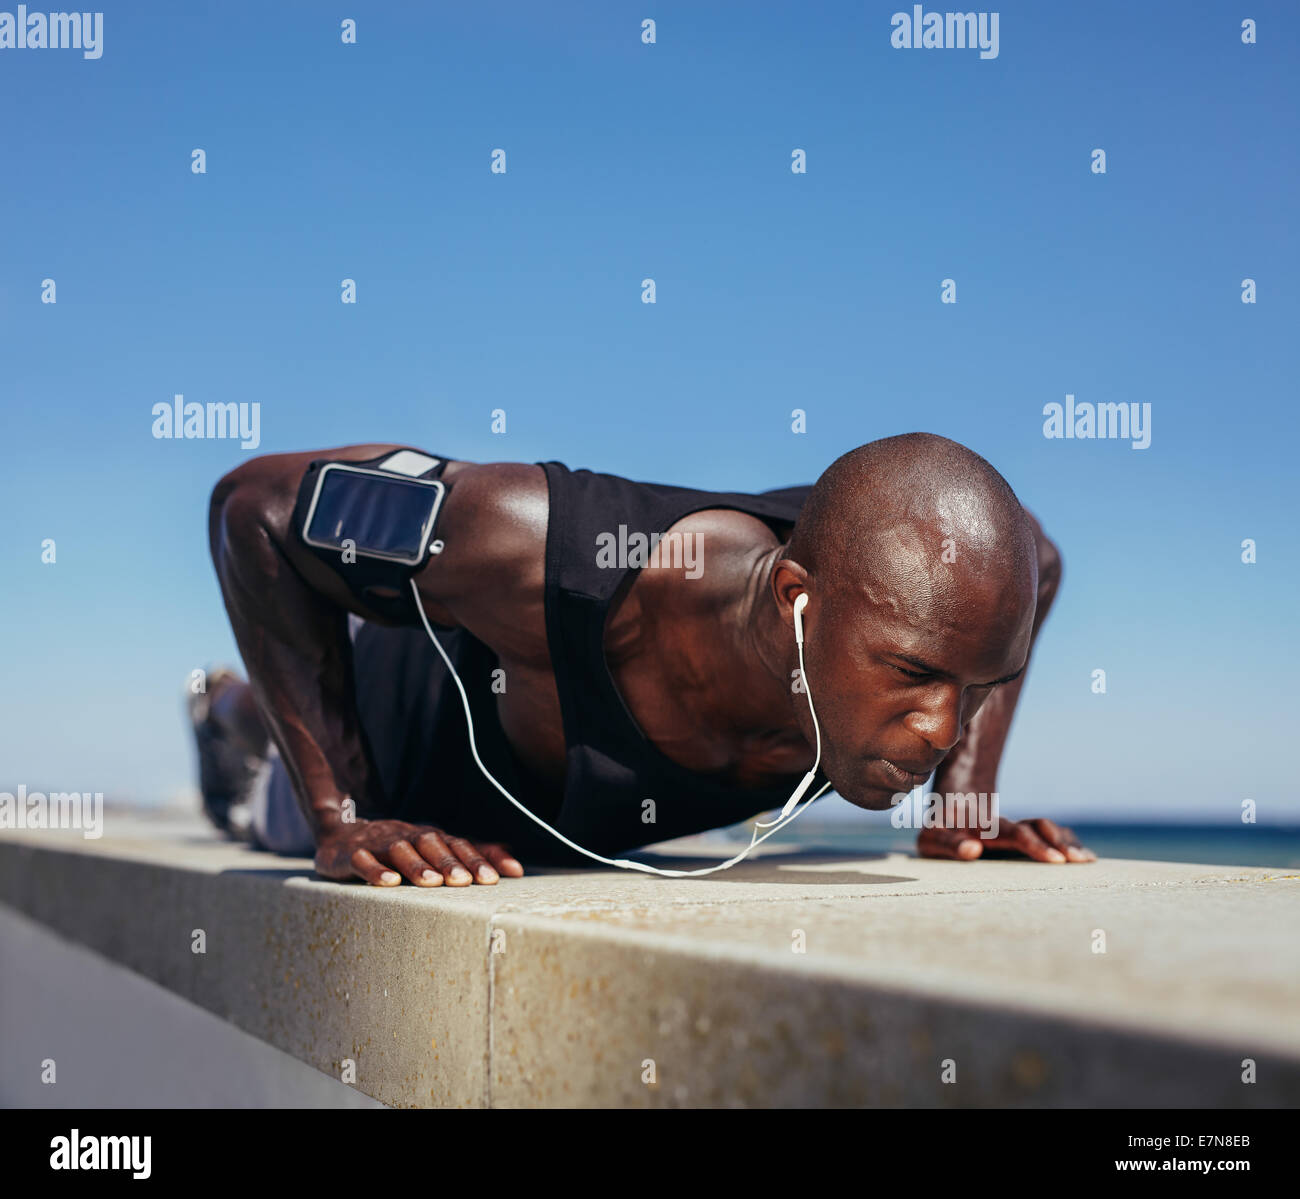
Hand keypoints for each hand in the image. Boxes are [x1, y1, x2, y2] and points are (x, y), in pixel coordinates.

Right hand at [315, 818, 524, 885]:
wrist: (340, 836)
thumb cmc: (396, 849)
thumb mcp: (433, 850)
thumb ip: (472, 856)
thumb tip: (515, 864)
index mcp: (428, 837)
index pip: (456, 844)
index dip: (476, 859)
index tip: (496, 878)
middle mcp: (407, 835)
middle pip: (431, 843)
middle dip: (450, 862)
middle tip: (466, 882)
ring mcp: (378, 843)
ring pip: (399, 849)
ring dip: (417, 865)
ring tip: (433, 883)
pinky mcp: (350, 854)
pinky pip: (362, 860)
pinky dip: (375, 870)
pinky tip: (389, 883)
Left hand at [918, 816, 1095, 862]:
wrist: (949, 808)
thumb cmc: (939, 831)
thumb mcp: (931, 839)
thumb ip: (949, 843)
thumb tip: (973, 849)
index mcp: (986, 826)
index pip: (1016, 832)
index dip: (1037, 845)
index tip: (1056, 860)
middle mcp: (1007, 825)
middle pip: (1039, 827)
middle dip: (1061, 843)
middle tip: (1079, 862)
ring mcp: (1018, 829)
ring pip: (1048, 828)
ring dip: (1068, 842)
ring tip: (1087, 861)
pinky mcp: (1024, 836)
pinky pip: (1051, 834)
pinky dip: (1068, 842)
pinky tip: (1085, 857)